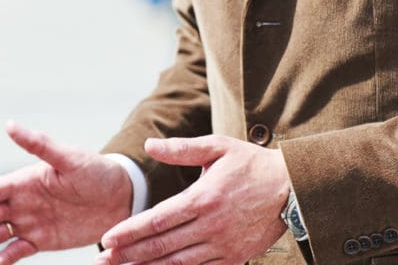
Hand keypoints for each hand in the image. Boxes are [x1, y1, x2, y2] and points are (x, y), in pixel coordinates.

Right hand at [0, 121, 132, 264]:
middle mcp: (20, 202)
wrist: (122, 196)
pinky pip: (18, 251)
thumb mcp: (68, 157)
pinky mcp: (44, 239)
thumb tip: (9, 124)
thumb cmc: (96, 171)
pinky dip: (2, 260)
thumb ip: (38, 144)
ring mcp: (30, 222)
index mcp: (22, 181)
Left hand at [97, 136, 290, 264]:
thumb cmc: (251, 164)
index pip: (158, 219)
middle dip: (129, 255)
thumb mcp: (218, 147)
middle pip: (162, 246)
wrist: (294, 189)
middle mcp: (212, 225)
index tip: (107, 239)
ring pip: (178, 263)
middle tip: (103, 261)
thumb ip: (182, 148)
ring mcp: (224, 245)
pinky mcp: (234, 258)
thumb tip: (150, 145)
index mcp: (204, 197)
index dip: (130, 231)